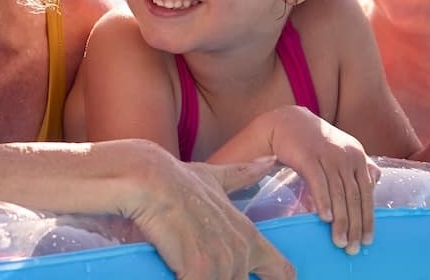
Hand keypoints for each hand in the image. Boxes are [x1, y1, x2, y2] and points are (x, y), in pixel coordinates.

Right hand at [119, 145, 292, 279]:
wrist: (148, 178)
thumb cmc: (176, 180)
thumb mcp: (214, 178)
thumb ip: (241, 176)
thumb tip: (268, 161)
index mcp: (249, 237)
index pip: (282, 272)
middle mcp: (242, 252)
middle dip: (222, 278)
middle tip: (201, 267)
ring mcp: (222, 263)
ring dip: (202, 279)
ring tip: (184, 267)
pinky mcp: (199, 270)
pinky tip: (174, 273)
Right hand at [263, 106, 378, 253]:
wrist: (287, 122)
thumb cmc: (315, 142)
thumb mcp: (342, 150)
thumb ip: (359, 166)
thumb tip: (374, 183)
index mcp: (357, 156)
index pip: (367, 193)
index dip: (367, 218)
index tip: (367, 240)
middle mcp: (347, 155)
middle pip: (354, 196)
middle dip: (354, 225)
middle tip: (352, 247)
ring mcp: (328, 155)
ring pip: (338, 193)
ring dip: (340, 220)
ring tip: (338, 241)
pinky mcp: (308, 156)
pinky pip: (318, 182)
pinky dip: (323, 201)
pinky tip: (324, 218)